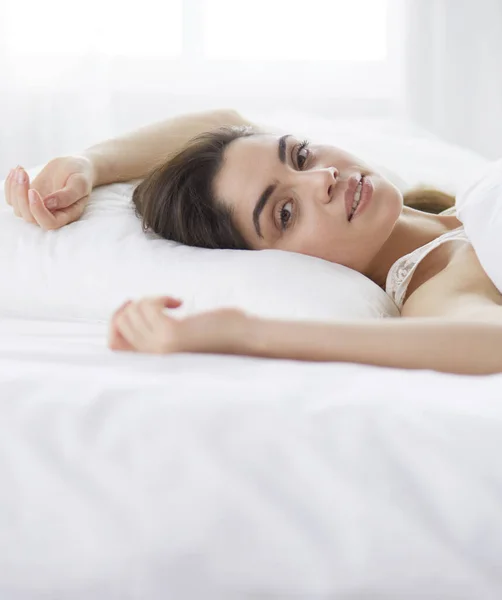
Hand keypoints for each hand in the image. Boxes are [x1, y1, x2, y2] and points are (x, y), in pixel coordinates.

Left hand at [3, 155, 94, 229]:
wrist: (75, 166)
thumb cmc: (81, 174)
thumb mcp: (79, 182)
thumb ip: (68, 195)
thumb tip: (49, 204)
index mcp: (67, 214)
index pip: (49, 223)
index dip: (38, 210)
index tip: (33, 191)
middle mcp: (52, 215)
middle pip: (30, 217)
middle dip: (21, 196)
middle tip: (23, 174)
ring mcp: (38, 207)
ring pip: (18, 210)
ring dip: (14, 190)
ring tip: (20, 170)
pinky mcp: (29, 198)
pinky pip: (12, 199)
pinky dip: (9, 185)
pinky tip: (16, 170)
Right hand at [108, 296, 248, 354]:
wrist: (245, 339)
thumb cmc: (219, 332)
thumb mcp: (181, 333)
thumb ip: (156, 329)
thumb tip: (129, 306)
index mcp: (155, 361)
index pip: (113, 344)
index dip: (116, 320)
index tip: (134, 304)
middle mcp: (154, 358)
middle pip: (121, 322)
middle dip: (137, 304)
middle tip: (162, 303)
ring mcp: (161, 348)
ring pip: (132, 313)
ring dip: (150, 299)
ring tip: (174, 303)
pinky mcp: (172, 335)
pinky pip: (148, 307)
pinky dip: (160, 297)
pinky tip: (179, 302)